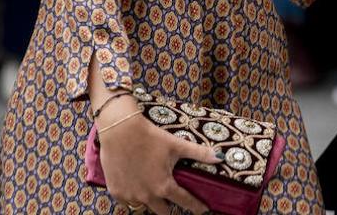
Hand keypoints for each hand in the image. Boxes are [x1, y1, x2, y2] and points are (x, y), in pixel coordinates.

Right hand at [96, 97, 221, 214]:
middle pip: (163, 212)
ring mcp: (130, 196)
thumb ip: (199, 154)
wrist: (120, 130)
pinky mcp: (116, 192)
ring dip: (150, 202)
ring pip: (143, 207)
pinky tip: (137, 189)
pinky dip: (133, 197)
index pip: (184, 202)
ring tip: (154, 194)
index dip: (195, 206)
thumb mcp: (177, 145)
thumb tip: (220, 157)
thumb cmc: (151, 137)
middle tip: (174, 201)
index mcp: (164, 186)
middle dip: (170, 209)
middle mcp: (147, 196)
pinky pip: (127, 202)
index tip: (202, 209)